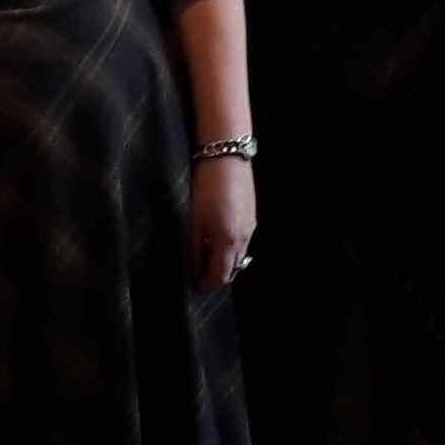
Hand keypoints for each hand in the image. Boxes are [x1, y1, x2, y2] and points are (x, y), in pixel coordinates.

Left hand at [189, 156, 257, 290]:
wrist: (227, 159)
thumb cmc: (206, 188)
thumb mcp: (194, 221)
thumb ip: (194, 249)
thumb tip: (193, 270)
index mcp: (226, 242)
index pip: (220, 277)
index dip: (205, 285)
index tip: (193, 286)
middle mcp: (243, 239)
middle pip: (232, 270)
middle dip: (215, 276)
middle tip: (197, 274)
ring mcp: (250, 228)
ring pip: (238, 257)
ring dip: (223, 262)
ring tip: (205, 256)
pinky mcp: (251, 217)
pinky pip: (242, 242)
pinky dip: (230, 248)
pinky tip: (217, 238)